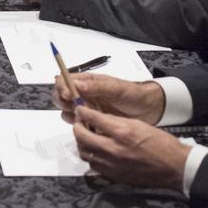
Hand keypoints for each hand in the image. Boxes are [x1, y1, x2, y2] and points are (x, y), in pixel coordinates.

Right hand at [51, 74, 165, 123]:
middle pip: (60, 96)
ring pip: (65, 110)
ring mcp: (86, 107)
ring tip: (84, 118)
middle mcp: (83, 93)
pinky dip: (78, 126)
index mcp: (87, 81)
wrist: (147, 109)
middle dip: (63, 103)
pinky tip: (88, 126)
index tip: (69, 96)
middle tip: (76, 108)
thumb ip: (97, 86)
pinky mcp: (90, 121)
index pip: (64, 80)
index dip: (62, 88)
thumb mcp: (117, 88)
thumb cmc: (133, 94)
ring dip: (70, 115)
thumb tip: (76, 85)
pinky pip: (76, 123)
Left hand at [72, 107, 189, 191]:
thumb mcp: (139, 124)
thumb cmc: (161, 143)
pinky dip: (90, 155)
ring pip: (84, 152)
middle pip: (82, 136)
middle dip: (77, 126)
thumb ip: (117, 121)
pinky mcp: (113, 176)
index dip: (83, 112)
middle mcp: (113, 149)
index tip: (80, 108)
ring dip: (81, 142)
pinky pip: (93, 165)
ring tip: (86, 135)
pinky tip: (95, 150)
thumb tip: (99, 118)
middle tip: (79, 121)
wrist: (174, 167)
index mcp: (122, 132)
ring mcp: (111, 165)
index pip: (93, 118)